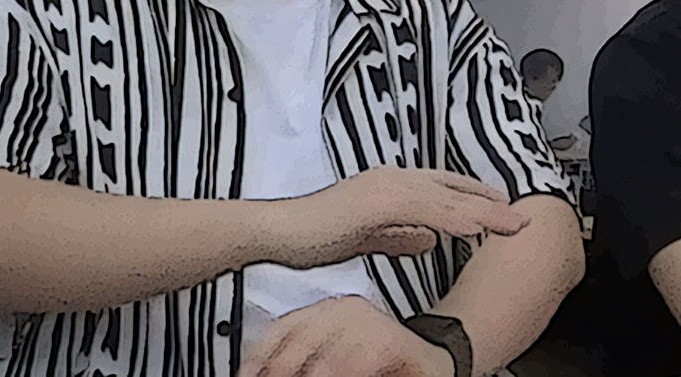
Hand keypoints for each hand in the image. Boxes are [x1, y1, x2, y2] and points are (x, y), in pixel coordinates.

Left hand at [240, 295, 455, 376]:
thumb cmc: (381, 360)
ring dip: (312, 375)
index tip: (245, 376)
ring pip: (325, 362)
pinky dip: (343, 374)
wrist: (435, 360)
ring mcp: (370, 324)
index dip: (259, 358)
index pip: (283, 330)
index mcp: (328, 309)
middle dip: (280, 371)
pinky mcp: (391, 344)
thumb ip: (304, 355)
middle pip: (298, 345)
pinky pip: (355, 366)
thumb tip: (258, 366)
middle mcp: (346, 310)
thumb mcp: (335, 353)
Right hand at [274, 167, 529, 268]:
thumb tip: (429, 239)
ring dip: (482, 212)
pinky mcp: (376, 201)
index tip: (502, 210)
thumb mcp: (367, 236)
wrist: (282, 231)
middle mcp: (393, 179)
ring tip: (511, 224)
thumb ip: (398, 235)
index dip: (475, 198)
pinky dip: (452, 217)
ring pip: (446, 198)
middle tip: (521, 217)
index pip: (444, 189)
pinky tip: (473, 227)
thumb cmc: (316, 235)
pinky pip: (424, 210)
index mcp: (391, 185)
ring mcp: (385, 187)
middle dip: (490, 204)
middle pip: (453, 189)